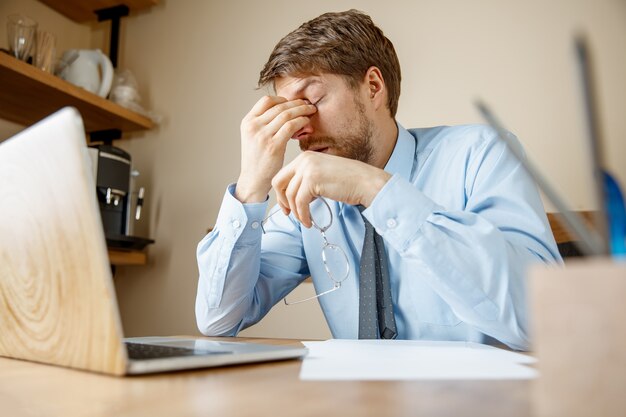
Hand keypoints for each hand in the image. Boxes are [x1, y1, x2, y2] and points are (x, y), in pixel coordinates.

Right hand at [235, 96, 316, 202]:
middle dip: (296, 103)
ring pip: (286, 114)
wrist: (253, 179)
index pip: (266, 101)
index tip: (292, 103)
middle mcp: (253, 126)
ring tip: (311, 111)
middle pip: (279, 106)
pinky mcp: (273, 145)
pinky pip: (291, 126)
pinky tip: (307, 122)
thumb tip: (285, 110)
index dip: (282, 99)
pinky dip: (301, 121)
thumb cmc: (257, 159)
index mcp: (247, 122)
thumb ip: (264, 123)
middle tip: (307, 104)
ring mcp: (263, 135)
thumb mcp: (254, 137)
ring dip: (301, 110)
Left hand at [271, 151, 390, 227]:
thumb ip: (307, 180)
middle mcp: (304, 159)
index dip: (281, 193)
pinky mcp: (312, 180)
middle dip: (281, 201)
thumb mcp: (323, 175)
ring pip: (289, 195)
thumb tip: (292, 195)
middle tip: (288, 214)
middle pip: (279, 182)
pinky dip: (303, 215)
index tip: (287, 206)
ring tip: (305, 220)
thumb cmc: (349, 181)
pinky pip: (299, 202)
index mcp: (306, 157)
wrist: (366, 182)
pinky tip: (309, 221)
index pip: (282, 175)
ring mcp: (307, 169)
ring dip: (296, 212)